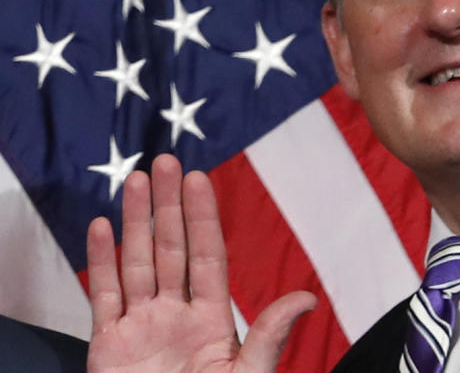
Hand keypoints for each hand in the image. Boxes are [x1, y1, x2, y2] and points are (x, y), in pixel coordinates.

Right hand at [86, 154, 316, 371]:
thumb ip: (269, 336)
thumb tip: (307, 297)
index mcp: (212, 321)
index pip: (207, 256)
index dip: (203, 218)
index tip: (200, 180)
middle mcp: (175, 316)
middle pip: (170, 249)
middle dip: (167, 206)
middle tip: (165, 163)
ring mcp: (141, 328)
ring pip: (137, 262)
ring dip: (134, 221)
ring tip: (135, 179)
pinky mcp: (107, 347)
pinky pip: (103, 296)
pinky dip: (101, 261)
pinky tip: (102, 226)